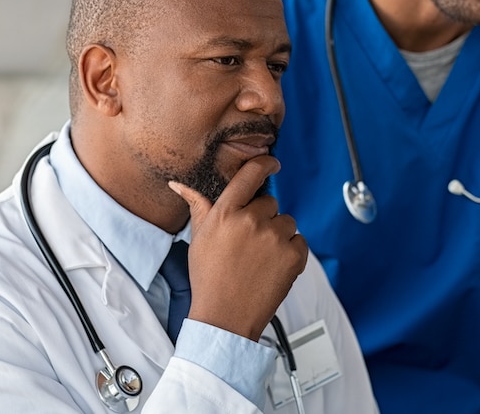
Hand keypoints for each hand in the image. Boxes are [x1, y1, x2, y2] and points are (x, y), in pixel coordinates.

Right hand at [169, 155, 308, 341]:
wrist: (225, 317)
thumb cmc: (209, 278)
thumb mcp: (198, 238)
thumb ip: (197, 205)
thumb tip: (179, 184)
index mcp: (226, 212)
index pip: (251, 174)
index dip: (265, 163)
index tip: (272, 162)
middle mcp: (251, 220)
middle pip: (270, 202)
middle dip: (263, 218)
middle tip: (249, 243)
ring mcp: (275, 237)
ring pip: (286, 222)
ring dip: (278, 235)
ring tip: (260, 258)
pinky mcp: (294, 255)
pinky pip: (300, 241)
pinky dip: (291, 252)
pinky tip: (272, 267)